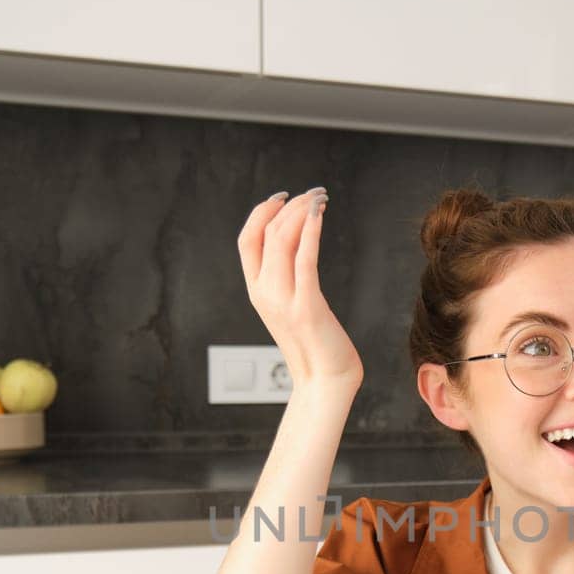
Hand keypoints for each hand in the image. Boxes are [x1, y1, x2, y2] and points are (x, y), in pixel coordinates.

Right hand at [237, 187, 362, 390]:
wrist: (326, 381)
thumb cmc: (316, 344)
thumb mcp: (291, 306)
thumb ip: (287, 279)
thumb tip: (298, 243)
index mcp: (256, 292)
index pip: (247, 240)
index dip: (261, 212)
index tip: (283, 196)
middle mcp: (264, 293)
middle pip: (267, 234)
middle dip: (289, 206)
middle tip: (313, 193)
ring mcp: (283, 300)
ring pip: (283, 241)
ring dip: (301, 212)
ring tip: (320, 199)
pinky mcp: (307, 306)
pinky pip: (304, 260)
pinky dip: (310, 232)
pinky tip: (318, 216)